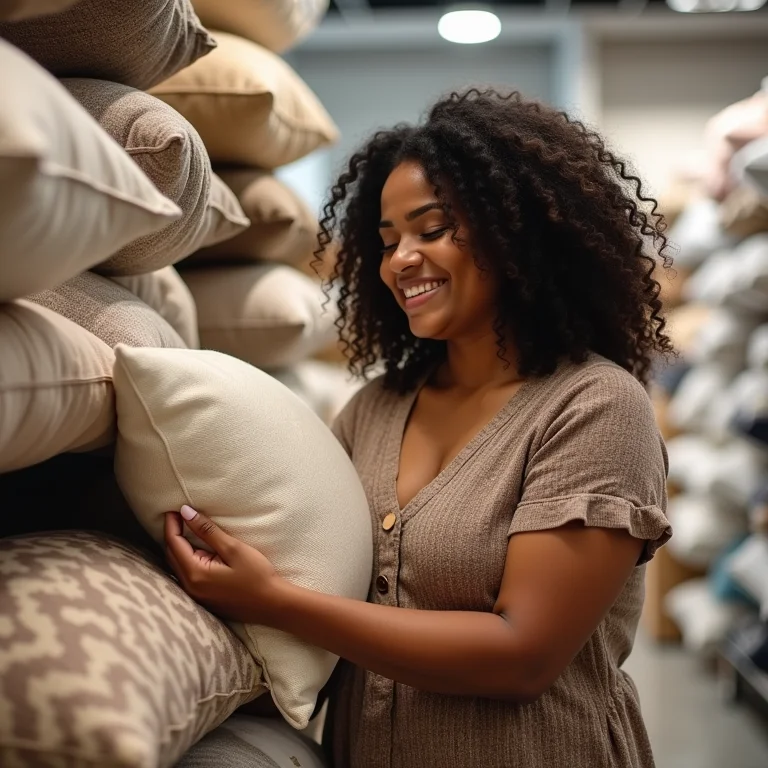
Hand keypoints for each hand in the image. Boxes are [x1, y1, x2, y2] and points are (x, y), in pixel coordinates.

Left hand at [164, 506, 283, 624]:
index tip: (174, 508)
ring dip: (179, 546)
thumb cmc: (257, 576)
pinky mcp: (203, 598)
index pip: (174, 543)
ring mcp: (196, 595)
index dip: (172, 524)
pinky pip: (186, 574)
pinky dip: (187, 558)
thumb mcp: (233, 548)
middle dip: (173, 534)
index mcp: (195, 574)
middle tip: (179, 514)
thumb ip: (207, 530)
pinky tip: (196, 549)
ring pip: (177, 565)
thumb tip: (186, 512)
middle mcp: (190, 587)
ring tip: (185, 527)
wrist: (272, 604)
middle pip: (171, 555)